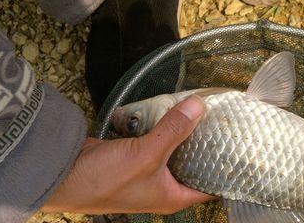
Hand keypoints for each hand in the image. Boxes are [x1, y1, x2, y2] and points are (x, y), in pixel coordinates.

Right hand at [42, 96, 214, 214]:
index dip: (226, 172)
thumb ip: (174, 130)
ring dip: (183, 135)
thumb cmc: (106, 180)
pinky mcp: (134, 157)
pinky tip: (172, 113)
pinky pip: (156, 142)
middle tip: (223, 125)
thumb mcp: (146, 155)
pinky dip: (163, 130)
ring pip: (174, 152)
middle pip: (193, 165)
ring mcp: (148, 172)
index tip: (241, 151)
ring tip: (202, 114)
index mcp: (173, 197)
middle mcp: (163, 187)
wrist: (63, 175)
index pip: (210, 188)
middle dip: (206, 146)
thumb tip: (199, 106)